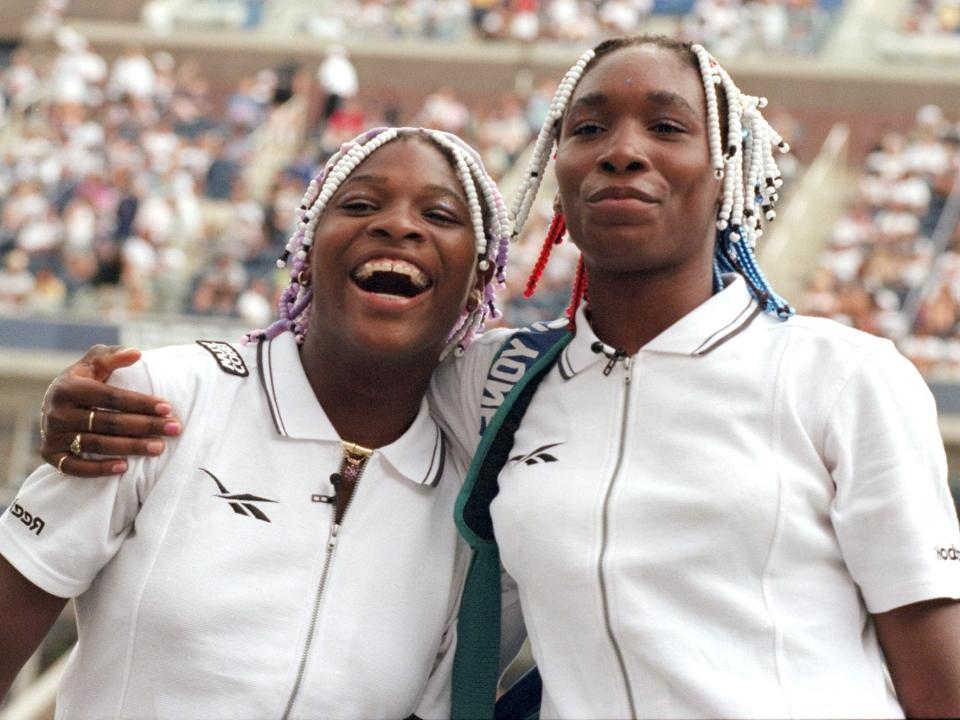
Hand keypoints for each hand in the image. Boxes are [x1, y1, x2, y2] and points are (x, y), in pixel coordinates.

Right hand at [40, 345, 180, 477]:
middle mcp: (57, 412)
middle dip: (145, 426)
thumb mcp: (94, 363)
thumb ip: (113, 357)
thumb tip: (136, 353)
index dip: (140, 403)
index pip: (111, 397)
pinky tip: (125, 467)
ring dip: (131, 447)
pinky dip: (99, 469)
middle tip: (173, 429)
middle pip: (108, 422)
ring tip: (159, 447)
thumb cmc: (84, 380)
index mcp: (68, 387)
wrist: (53, 404)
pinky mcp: (50, 454)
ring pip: (97, 445)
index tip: (168, 408)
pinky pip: (74, 467)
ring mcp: (52, 435)